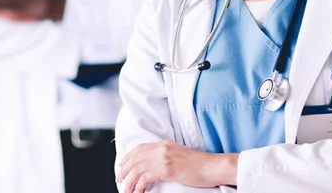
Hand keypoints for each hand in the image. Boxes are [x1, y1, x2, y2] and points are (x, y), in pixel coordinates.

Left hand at [116, 140, 236, 192]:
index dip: (128, 157)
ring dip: (129, 180)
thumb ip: (167, 155)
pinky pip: (145, 178)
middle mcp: (161, 148)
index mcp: (164, 144)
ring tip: (126, 189)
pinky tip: (138, 192)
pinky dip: (139, 186)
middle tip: (119, 179)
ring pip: (138, 169)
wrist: (211, 166)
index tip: (122, 165)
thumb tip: (155, 163)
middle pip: (135, 157)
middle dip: (124, 169)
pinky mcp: (166, 169)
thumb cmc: (199, 164)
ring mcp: (163, 158)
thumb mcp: (180, 154)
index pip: (140, 148)